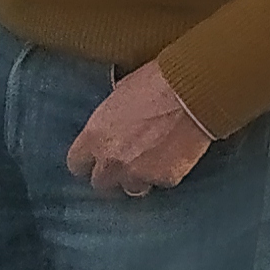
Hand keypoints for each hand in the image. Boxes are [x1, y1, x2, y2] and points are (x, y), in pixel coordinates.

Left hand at [67, 61, 211, 197]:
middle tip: (126, 160)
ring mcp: (138, 173)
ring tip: (152, 160)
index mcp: (94, 137)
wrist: (192, 92)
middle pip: (101, 182)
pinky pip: (160, 182)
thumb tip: (114, 122)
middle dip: (112, 173)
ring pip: (131, 187)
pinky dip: (166, 173)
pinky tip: (174, 156)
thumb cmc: (156, 82)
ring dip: (138, 177)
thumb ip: (110, 118)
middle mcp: (111, 161)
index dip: (88, 161)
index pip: (76, 164)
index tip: (96, 158)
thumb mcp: (120, 93)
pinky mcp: (165, 179)